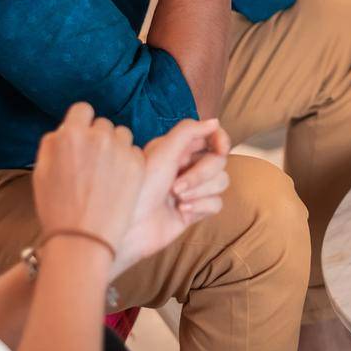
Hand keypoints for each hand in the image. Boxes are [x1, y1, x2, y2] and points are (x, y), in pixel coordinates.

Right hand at [32, 103, 145, 253]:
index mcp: (70, 134)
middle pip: (102, 124)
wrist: (82, 239)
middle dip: (98, 138)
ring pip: (122, 135)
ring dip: (116, 148)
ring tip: (106, 175)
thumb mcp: (41, 172)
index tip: (82, 139)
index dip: (81, 124)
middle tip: (92, 163)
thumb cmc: (57, 209)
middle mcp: (98, 136)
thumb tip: (64, 130)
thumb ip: (52, 144)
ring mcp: (120, 149)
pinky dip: (129, 163)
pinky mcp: (137, 164)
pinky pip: (134, 152)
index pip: (82, 110)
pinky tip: (118, 183)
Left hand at [114, 118, 232, 274]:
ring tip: (176, 199)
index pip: (211, 137)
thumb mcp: (162, 152)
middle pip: (218, 161)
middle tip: (176, 187)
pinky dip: (201, 207)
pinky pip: (216, 203)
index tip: (220, 149)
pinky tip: (181, 211)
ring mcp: (193, 189)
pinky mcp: (196, 210)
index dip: (221, 140)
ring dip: (200, 191)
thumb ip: (189, 131)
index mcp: (178, 149)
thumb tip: (215, 122)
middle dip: (200, 175)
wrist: (130, 228)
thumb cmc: (140, 188)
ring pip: (221, 182)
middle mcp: (187, 167)